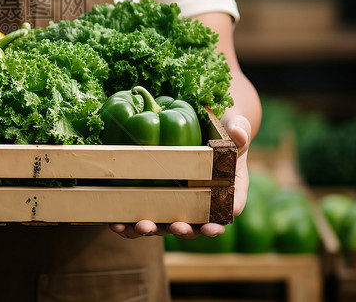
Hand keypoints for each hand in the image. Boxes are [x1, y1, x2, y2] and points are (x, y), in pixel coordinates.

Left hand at [110, 112, 251, 239]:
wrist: (202, 126)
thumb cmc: (223, 129)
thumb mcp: (234, 126)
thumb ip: (238, 130)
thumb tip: (240, 134)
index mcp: (227, 190)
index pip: (226, 212)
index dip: (218, 223)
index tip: (211, 228)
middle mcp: (202, 203)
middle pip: (194, 225)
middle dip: (184, 230)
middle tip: (177, 227)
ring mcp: (178, 203)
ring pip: (166, 224)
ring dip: (153, 230)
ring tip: (141, 227)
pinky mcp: (156, 198)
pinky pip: (143, 214)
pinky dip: (128, 222)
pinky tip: (115, 223)